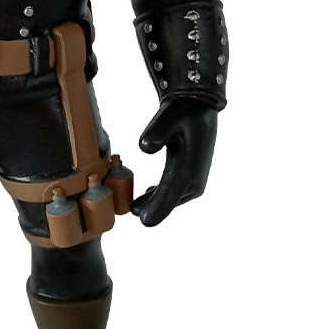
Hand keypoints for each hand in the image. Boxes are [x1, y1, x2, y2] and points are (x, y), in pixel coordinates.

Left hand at [132, 97, 217, 226]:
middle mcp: (194, 180)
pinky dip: (161, 197)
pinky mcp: (192, 179)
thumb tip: (145, 146)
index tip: (142, 221)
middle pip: (168, 202)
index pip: (168, 197)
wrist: (198, 108)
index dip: (155, 210)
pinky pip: (174, 193)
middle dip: (151, 209)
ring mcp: (195, 182)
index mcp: (187, 170)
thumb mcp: (168, 117)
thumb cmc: (182, 112)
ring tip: (135, 207)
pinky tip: (148, 195)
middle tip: (130, 211)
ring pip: (171, 199)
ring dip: (155, 204)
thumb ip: (156, 132)